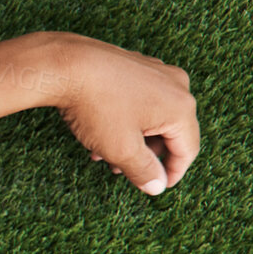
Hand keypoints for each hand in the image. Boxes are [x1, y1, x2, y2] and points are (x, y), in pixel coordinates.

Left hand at [54, 33, 198, 194]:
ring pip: (151, 117)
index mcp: (181, 107)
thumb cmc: (96, 106)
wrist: (64, 66)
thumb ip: (144, 171)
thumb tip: (157, 186)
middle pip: (169, 132)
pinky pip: (139, 100)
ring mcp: (156, 72)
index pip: (188, 149)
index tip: (157, 187)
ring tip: (101, 154)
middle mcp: (176, 85)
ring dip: (131, 140)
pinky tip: (98, 132)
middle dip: (144, 156)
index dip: (173, 173)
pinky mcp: (136, 66)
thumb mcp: (121, 149)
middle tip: (120, 170)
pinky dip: (124, 120)